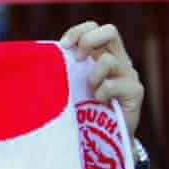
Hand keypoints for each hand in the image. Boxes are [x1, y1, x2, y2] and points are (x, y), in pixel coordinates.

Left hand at [60, 21, 143, 137]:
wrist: (103, 140)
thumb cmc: (82, 112)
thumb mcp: (69, 87)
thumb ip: (61, 72)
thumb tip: (34, 61)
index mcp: (101, 55)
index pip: (94, 28)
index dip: (78, 31)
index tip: (63, 46)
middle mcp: (118, 60)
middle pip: (110, 31)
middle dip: (88, 41)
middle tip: (77, 60)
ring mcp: (128, 75)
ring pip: (108, 60)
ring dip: (92, 75)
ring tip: (89, 92)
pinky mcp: (135, 92)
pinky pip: (114, 84)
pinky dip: (101, 92)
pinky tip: (98, 102)